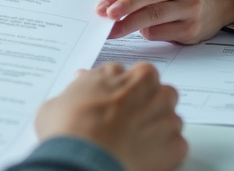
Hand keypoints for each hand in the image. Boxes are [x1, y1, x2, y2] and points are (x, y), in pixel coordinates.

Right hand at [35, 63, 185, 170]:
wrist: (82, 161)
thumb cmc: (67, 131)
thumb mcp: (56, 103)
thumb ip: (76, 92)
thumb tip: (79, 90)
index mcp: (116, 73)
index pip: (125, 73)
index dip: (119, 91)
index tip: (114, 103)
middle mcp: (144, 87)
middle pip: (155, 87)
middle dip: (146, 100)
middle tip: (129, 119)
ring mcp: (164, 114)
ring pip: (170, 113)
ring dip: (159, 124)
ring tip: (138, 141)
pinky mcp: (175, 142)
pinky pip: (177, 143)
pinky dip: (165, 151)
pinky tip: (145, 157)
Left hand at [95, 0, 233, 43]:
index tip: (102, 3)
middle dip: (122, 6)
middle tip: (105, 15)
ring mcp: (190, 7)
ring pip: (153, 16)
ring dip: (129, 24)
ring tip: (113, 29)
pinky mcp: (193, 28)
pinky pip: (162, 32)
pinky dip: (147, 32)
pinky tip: (141, 31)